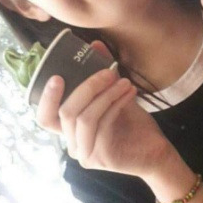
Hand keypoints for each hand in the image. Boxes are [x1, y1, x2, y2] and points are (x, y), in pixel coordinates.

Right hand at [36, 41, 172, 177]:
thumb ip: (103, 75)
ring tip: (125, 81)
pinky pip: (103, 124)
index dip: (46, 98)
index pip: (45, 118)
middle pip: (66, 112)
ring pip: (84, 117)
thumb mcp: (115, 96)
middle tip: (108, 71)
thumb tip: (95, 45)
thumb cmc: (133, 125)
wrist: (156, 151)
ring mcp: (86, 154)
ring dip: (105, 94)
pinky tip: (130, 92)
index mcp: (71, 131)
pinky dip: (116, 104)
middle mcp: (73, 144)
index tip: (58, 75)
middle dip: (87, 87)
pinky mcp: (102, 157)